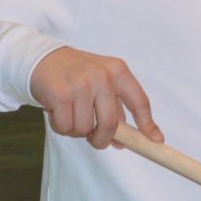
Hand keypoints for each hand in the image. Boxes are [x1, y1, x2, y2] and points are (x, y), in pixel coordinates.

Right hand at [30, 46, 162, 150]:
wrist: (44, 58)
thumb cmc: (77, 74)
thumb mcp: (102, 81)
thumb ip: (114, 107)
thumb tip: (122, 141)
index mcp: (118, 71)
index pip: (140, 101)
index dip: (148, 124)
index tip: (155, 140)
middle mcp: (102, 76)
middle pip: (110, 124)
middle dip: (102, 139)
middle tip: (95, 139)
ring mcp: (81, 84)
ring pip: (85, 129)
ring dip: (76, 130)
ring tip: (70, 113)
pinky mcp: (60, 94)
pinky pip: (65, 127)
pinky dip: (61, 126)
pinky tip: (57, 111)